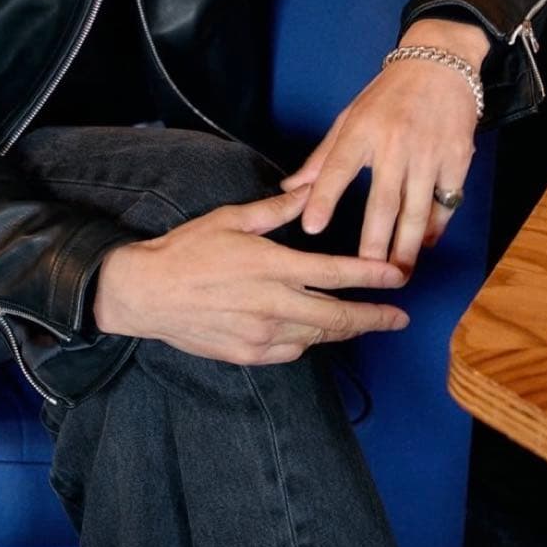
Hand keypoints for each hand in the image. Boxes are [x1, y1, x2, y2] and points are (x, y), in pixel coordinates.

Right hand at [93, 185, 409, 365]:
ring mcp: (261, 334)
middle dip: (374, 317)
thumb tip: (307, 192)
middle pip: (337, 316)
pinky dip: (310, 341)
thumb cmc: (187, 250)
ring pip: (317, 337)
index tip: (398, 278)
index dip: (372, 275)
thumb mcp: (231, 219)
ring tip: (366, 324)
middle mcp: (272, 304)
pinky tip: (316, 333)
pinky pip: (292, 351)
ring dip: (345, 331)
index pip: (335, 272)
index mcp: (271, 266)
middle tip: (399, 317)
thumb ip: (276, 210)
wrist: (147, 293)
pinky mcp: (248, 354)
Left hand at [280, 19, 489, 275]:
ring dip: (407, 245)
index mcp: (362, 130)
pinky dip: (435, 227)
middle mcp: (395, 143)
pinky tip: (424, 244)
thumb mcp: (350, 117)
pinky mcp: (457, 159)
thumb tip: (291, 188)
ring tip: (398, 273)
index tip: (311, 228)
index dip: (323, 198)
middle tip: (365, 273)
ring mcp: (429, 153)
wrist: (440, 66)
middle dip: (375, 242)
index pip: (337, 168)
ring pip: (417, 209)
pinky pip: (445, 202)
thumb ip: (322, 157)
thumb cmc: (387, 95)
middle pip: (383, 201)